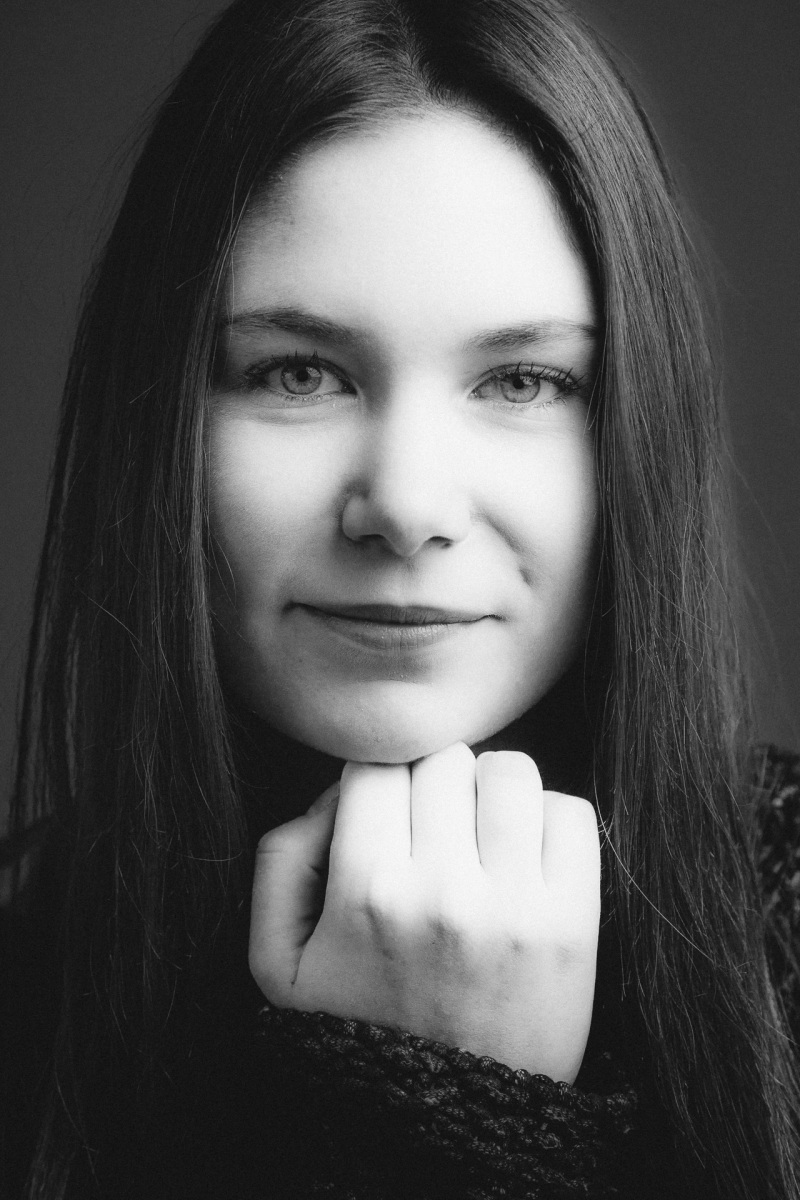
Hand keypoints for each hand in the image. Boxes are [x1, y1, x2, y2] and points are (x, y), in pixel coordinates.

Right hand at [249, 742, 599, 1082]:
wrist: (449, 1131)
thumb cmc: (358, 1032)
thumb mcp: (278, 963)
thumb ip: (280, 859)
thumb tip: (336, 793)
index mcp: (366, 893)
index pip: (376, 765)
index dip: (378, 782)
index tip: (387, 816)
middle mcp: (442, 892)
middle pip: (445, 760)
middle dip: (434, 784)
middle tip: (434, 832)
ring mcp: (515, 907)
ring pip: (511, 773)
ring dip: (492, 792)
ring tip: (481, 838)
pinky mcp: (573, 925)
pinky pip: (573, 814)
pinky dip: (549, 820)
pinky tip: (524, 858)